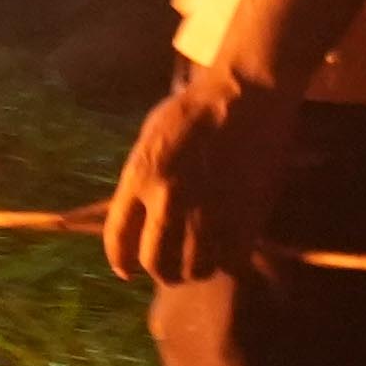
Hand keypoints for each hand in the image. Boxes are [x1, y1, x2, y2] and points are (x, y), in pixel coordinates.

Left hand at [100, 73, 298, 286]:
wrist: (247, 95)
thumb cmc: (195, 109)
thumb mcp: (150, 138)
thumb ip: (141, 179)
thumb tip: (139, 217)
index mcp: (141, 176)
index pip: (118, 238)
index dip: (120, 260)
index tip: (126, 270)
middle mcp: (169, 200)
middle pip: (156, 263)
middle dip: (159, 270)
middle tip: (167, 268)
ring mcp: (208, 212)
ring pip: (194, 269)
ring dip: (194, 270)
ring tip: (198, 261)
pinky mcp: (243, 218)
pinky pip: (229, 261)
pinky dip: (226, 261)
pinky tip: (226, 250)